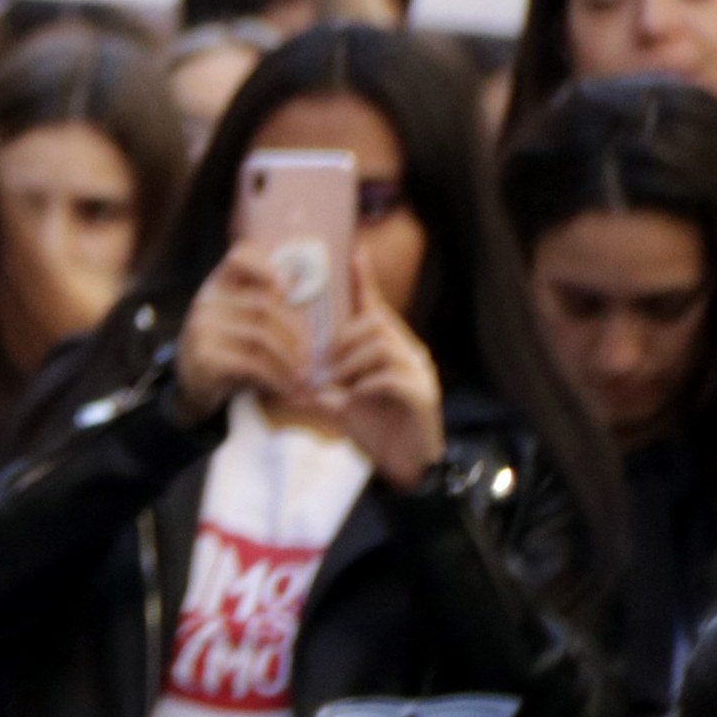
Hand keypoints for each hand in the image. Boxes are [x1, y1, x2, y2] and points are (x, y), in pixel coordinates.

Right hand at [170, 245, 316, 422]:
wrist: (193, 386)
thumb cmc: (229, 348)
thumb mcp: (240, 319)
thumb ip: (264, 300)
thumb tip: (301, 279)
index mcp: (218, 285)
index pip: (239, 257)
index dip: (266, 265)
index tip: (288, 289)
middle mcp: (206, 301)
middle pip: (265, 306)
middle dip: (296, 333)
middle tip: (312, 355)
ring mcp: (202, 328)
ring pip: (261, 336)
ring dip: (289, 359)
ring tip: (303, 376)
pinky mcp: (204, 357)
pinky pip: (251, 362)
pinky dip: (274, 377)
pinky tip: (284, 387)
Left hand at [312, 255, 445, 482]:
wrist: (405, 464)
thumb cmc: (375, 428)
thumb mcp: (341, 402)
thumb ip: (323, 387)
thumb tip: (294, 384)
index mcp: (389, 347)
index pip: (375, 306)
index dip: (364, 280)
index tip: (354, 251)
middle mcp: (408, 352)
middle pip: (373, 323)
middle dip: (340, 344)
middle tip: (324, 370)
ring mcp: (419, 371)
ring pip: (380, 346)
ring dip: (349, 366)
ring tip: (337, 388)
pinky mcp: (423, 394)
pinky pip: (390, 377)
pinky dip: (364, 387)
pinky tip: (352, 400)